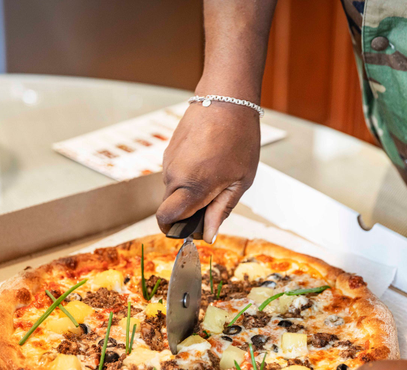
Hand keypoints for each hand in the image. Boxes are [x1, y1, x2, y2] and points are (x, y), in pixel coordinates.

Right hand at [156, 101, 260, 242]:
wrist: (226, 98)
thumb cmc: (239, 139)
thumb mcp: (240, 181)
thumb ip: (221, 210)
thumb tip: (208, 235)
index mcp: (191, 187)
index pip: (166, 219)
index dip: (175, 229)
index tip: (192, 229)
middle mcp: (173, 176)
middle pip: (170, 207)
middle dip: (187, 210)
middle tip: (215, 197)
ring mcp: (169, 161)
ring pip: (173, 189)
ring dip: (189, 190)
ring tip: (216, 172)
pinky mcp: (169, 150)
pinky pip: (175, 173)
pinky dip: (188, 174)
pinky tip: (208, 160)